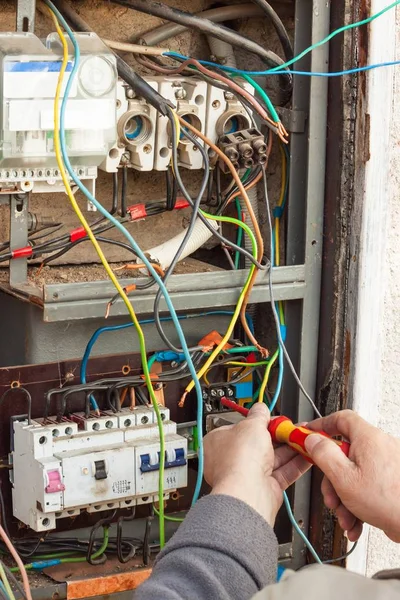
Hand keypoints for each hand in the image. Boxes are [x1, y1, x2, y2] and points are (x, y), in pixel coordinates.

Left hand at [203, 403, 310, 526]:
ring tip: (304, 437)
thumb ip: (258, 415)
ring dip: (291, 447)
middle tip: (292, 427)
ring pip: (274, 457)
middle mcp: (232, 459)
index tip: (272, 418)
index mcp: (219, 442)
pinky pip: (283, 472)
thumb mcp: (251, 425)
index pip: (241, 427)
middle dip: (279, 435)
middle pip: (260, 443)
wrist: (247, 493)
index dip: (258, 422)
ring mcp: (249, 474)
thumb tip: (260, 408)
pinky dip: (296, 463)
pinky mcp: (265, 487)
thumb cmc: (239, 459)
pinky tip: (307, 453)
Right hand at [305, 410, 399, 541]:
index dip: (323, 425)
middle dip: (333, 480)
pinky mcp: (392, 481)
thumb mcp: (344, 478)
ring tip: (347, 516)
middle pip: (344, 455)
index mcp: (368, 438)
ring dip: (345, 498)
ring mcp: (388, 464)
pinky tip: (357, 522)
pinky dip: (359, 504)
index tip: (310, 436)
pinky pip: (368, 486)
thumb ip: (324, 455)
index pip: (341, 419)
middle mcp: (380, 447)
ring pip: (355, 475)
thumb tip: (312, 440)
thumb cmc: (390, 502)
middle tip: (331, 496)